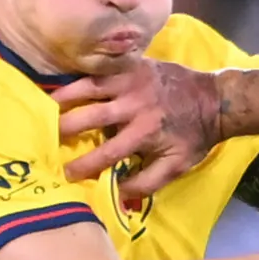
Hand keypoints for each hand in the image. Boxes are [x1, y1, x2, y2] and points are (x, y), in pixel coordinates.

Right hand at [56, 60, 228, 198]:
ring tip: (45, 107)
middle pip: (90, 117)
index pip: (107, 153)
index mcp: (145, 133)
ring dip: (64, 98)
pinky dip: (79, 76)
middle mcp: (134, 106)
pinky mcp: (131, 65)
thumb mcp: (176, 166)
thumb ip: (147, 182)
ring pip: (88, 87)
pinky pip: (98, 69)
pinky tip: (64, 84)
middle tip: (46, 137)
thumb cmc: (192, 136)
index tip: (65, 174)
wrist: (213, 100)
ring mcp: (131, 81)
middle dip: (65, 128)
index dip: (84, 165)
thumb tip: (116, 194)